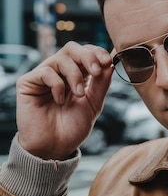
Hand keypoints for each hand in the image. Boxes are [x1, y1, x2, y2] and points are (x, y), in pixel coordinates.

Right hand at [16, 42, 113, 159]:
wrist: (55, 147)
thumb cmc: (73, 128)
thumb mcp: (93, 105)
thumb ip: (102, 84)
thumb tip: (111, 62)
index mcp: (77, 75)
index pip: (86, 52)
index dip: (97, 53)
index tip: (107, 61)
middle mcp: (60, 72)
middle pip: (72, 48)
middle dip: (87, 56)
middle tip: (96, 71)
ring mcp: (44, 76)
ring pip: (61, 58)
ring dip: (74, 75)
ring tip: (78, 95)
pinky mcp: (28, 82)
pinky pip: (45, 72)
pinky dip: (57, 85)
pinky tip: (58, 100)